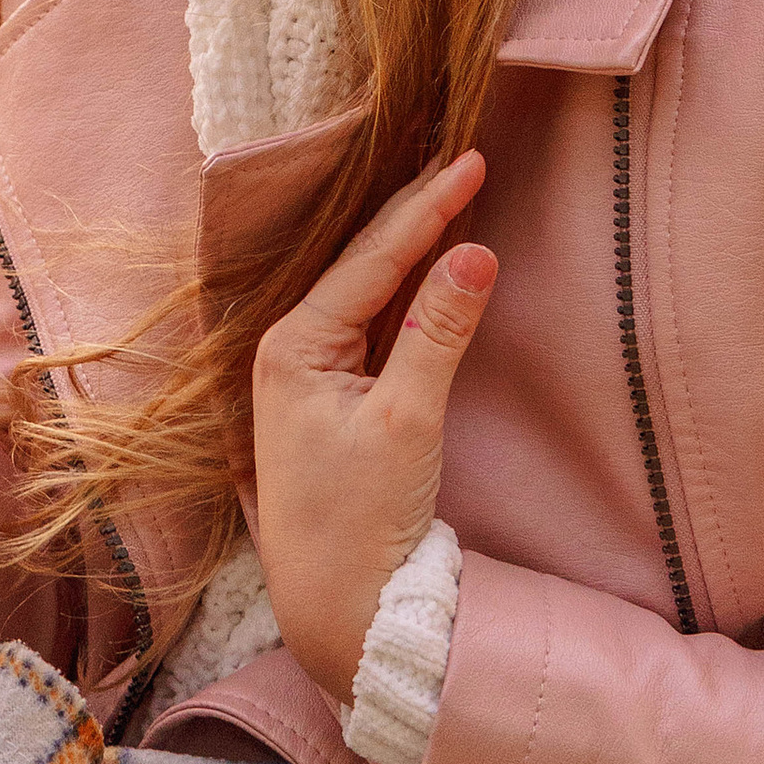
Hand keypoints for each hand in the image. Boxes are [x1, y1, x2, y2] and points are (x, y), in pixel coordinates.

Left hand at [248, 150, 496, 700]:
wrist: (335, 605)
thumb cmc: (360, 519)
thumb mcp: (407, 421)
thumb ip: (438, 333)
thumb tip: (475, 251)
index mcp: (293, 345)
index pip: (372, 258)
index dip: (427, 207)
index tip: (473, 159)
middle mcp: (288, 349)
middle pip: (362, 263)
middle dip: (413, 211)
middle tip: (464, 158)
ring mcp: (304, 375)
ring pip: (365, 289)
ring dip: (407, 244)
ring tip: (449, 192)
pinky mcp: (326, 400)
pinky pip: (369, 322)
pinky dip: (402, 289)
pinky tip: (426, 266)